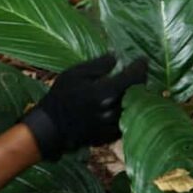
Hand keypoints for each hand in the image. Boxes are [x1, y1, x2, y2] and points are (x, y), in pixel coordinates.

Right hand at [22, 54, 147, 160]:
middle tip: (139, 72)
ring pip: (136, 108)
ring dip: (138, 96)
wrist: (51, 127)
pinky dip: (130, 110)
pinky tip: (125, 104)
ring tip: (134, 87)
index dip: (140, 66)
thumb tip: (116, 56)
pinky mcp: (110, 136)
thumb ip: (98, 64)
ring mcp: (113, 125)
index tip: (142, 59)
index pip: (133, 77)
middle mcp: (113, 110)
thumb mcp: (74, 73)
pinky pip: (127, 121)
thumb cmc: (60, 96)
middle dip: (141, 81)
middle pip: (138, 93)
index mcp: (105, 92)